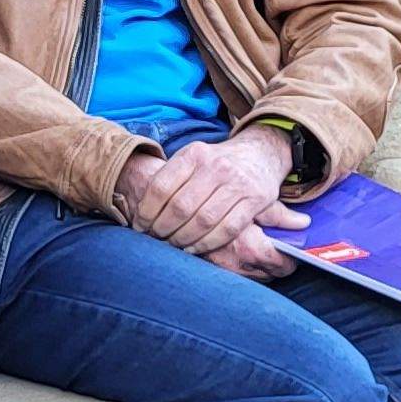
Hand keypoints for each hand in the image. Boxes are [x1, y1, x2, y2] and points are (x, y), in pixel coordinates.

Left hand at [116, 129, 308, 270]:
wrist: (261, 154)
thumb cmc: (217, 163)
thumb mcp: (193, 158)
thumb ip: (171, 178)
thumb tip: (140, 211)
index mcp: (195, 153)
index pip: (161, 186)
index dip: (146, 211)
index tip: (139, 225)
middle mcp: (216, 166)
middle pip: (180, 207)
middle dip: (162, 229)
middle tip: (155, 238)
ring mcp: (237, 183)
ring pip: (203, 220)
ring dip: (183, 238)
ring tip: (172, 245)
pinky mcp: (254, 201)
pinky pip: (227, 229)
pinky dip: (206, 243)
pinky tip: (193, 248)